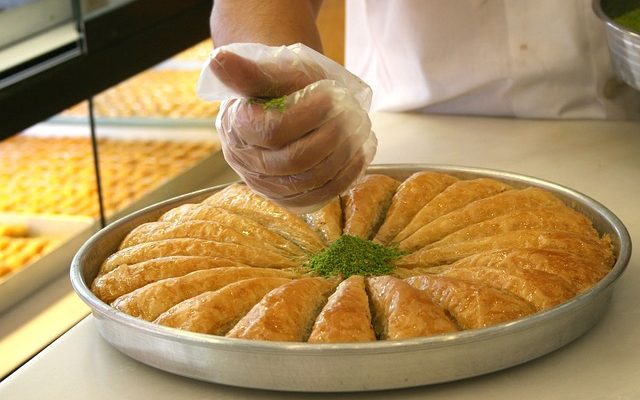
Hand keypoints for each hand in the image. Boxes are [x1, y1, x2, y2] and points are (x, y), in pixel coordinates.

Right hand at [209, 45, 375, 210]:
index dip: (308, 116)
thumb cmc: (281, 84)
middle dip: (332, 137)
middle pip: (295, 161)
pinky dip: (346, 176)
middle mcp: (246, 161)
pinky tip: (358, 153)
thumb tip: (218, 59)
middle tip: (352, 114)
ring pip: (311, 180)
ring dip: (343, 155)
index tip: (330, 96)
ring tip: (359, 129)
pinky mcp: (288, 198)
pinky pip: (319, 197)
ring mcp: (266, 184)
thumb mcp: (270, 70)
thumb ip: (249, 70)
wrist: (287, 102)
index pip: (274, 132)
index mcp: (237, 127)